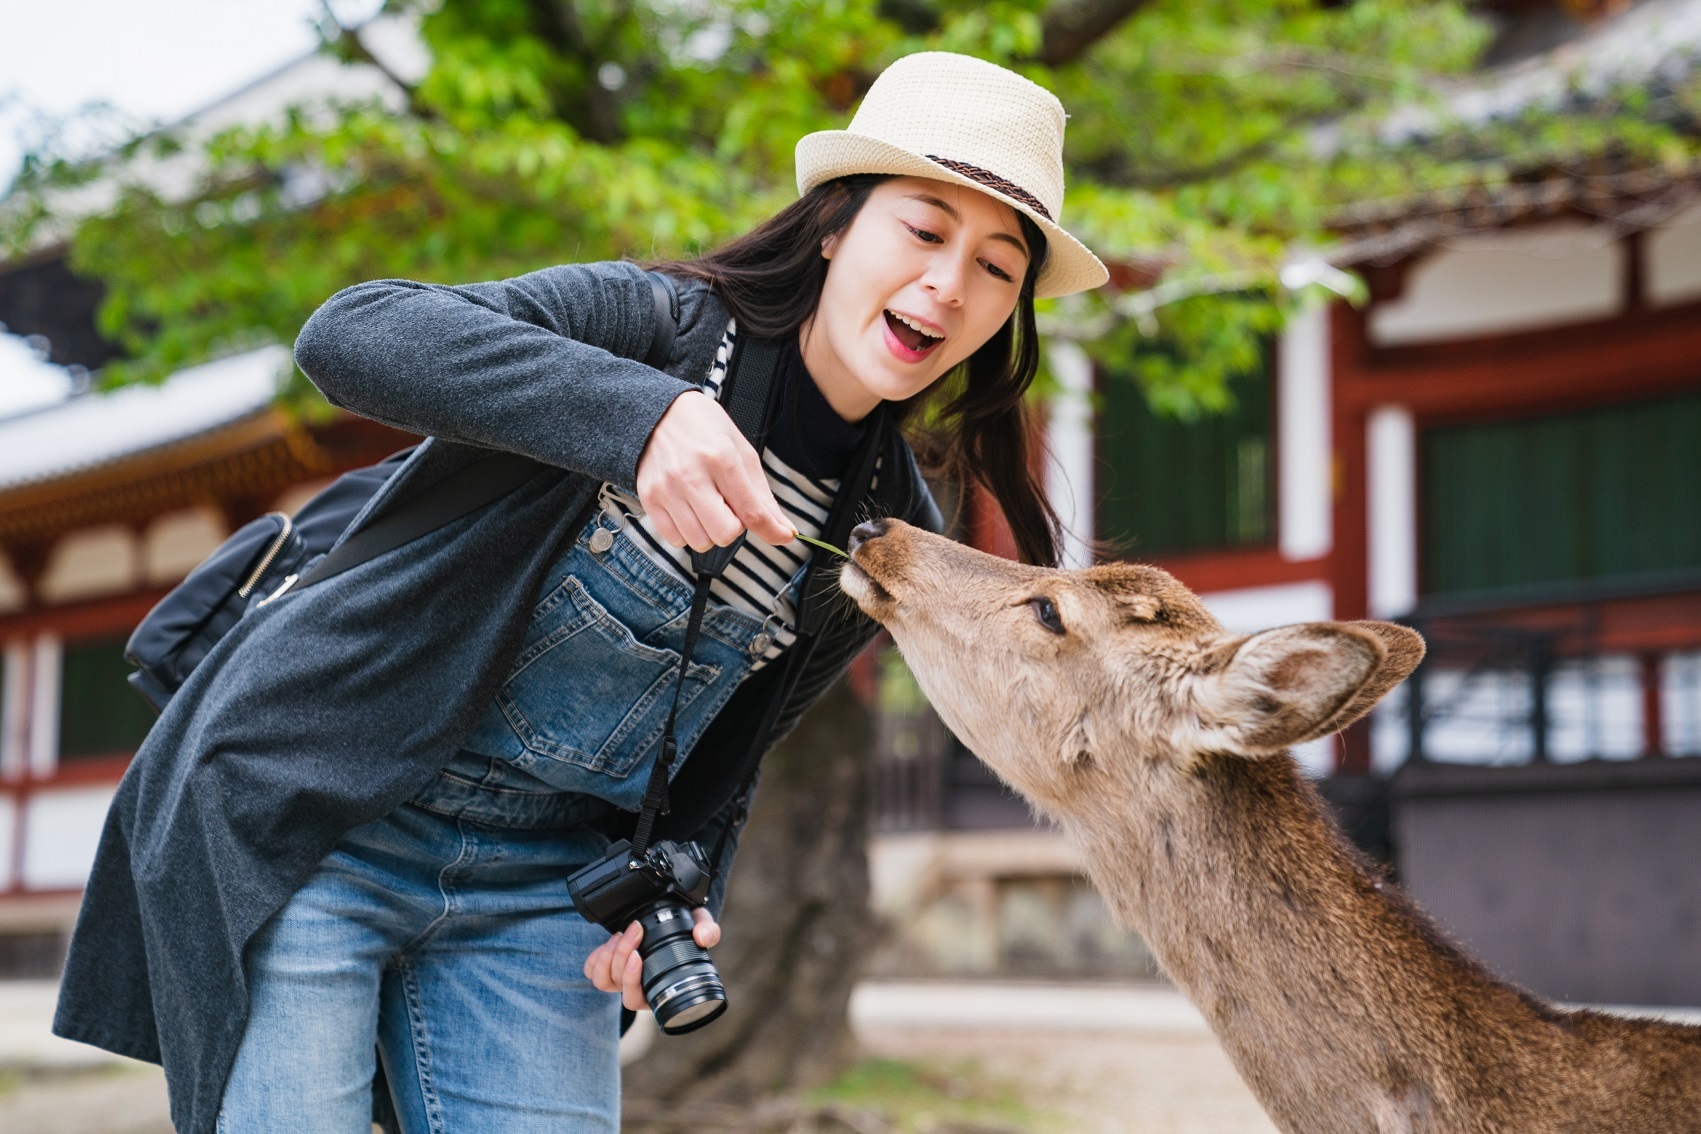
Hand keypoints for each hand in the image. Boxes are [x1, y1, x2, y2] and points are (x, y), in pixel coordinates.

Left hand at [583, 908, 720, 1011]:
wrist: (668, 919)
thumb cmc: (686, 929)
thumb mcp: (701, 925)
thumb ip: (708, 930)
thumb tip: (702, 937)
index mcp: (656, 990)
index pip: (636, 999)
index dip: (632, 980)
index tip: (638, 956)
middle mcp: (636, 989)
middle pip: (618, 984)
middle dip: (623, 955)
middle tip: (635, 930)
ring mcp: (618, 980)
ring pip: (601, 980)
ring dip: (609, 955)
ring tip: (623, 934)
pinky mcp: (605, 968)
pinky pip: (591, 970)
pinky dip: (597, 956)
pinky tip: (612, 941)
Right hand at [636, 391, 792, 551]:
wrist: (658, 412)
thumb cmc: (704, 429)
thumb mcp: (742, 452)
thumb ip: (762, 495)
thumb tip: (784, 530)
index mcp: (721, 458)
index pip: (751, 512)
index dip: (772, 531)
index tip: (784, 537)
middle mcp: (691, 475)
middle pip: (725, 533)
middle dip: (734, 527)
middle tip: (729, 506)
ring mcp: (666, 488)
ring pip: (700, 541)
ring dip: (710, 531)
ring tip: (707, 505)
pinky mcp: (648, 498)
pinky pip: (675, 539)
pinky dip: (687, 532)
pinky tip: (689, 510)